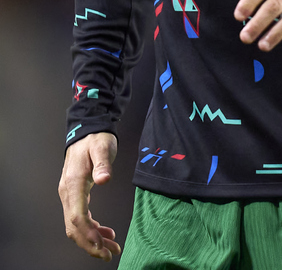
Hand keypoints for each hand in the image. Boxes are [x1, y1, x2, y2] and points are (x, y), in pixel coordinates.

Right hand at [58, 132, 120, 260]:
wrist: (87, 130)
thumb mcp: (102, 147)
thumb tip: (105, 179)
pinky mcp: (75, 195)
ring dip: (92, 239)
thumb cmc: (95, 139)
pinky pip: (79, 218)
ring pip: (76, 226)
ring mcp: (69, 194)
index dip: (88, 234)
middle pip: (74, 227)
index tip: (102, 245)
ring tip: (111, 247)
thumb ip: (103, 164)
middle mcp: (68, 192)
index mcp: (73, 183)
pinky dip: (91, 229)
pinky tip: (104, 232)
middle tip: (109, 253)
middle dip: (90, 244)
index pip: (76, 217)